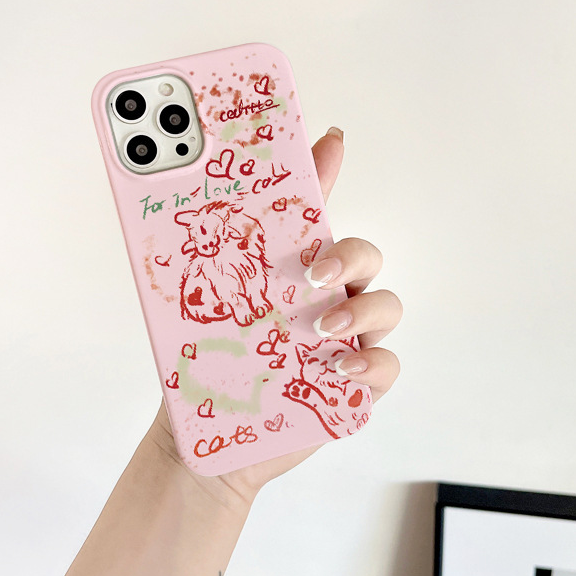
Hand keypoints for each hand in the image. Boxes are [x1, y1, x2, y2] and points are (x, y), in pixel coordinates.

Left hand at [148, 127, 401, 506]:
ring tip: (321, 328)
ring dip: (362, 310)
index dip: (330, 172)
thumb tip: (188, 188)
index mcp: (294, 271)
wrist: (206, 435)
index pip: (319, 213)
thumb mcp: (201, 301)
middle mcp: (327, 299)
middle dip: (349, 255)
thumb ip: (210, 250)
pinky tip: (339, 369)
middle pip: (365, 256)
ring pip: (386, 306)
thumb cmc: (207, 364)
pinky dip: (371, 365)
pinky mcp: (353, 386)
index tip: (330, 140)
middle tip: (313, 271)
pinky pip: (386, 367)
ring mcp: (345, 341)